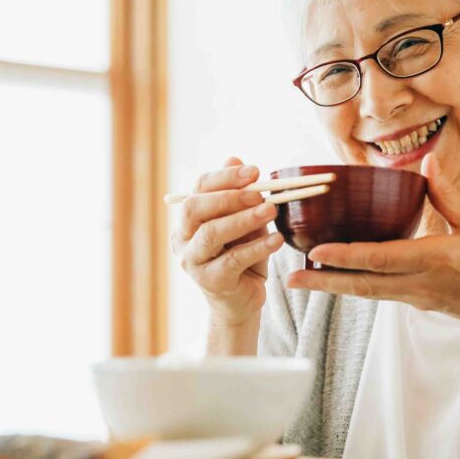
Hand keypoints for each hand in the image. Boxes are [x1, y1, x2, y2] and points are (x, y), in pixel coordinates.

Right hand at [171, 157, 285, 326]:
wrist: (242, 300)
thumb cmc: (243, 256)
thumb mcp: (244, 222)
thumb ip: (240, 195)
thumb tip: (235, 157)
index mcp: (188, 219)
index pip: (198, 188)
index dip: (225, 176)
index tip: (255, 171)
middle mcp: (182, 238)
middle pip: (195, 208)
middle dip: (229, 196)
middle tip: (260, 192)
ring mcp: (192, 262)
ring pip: (212, 234)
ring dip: (243, 219)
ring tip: (271, 209)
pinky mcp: (210, 281)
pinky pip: (233, 260)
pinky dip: (257, 247)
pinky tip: (276, 239)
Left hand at [286, 153, 459, 336]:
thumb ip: (446, 195)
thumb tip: (425, 161)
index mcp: (435, 260)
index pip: (381, 259)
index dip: (346, 257)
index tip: (316, 252)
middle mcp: (419, 283)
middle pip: (362, 285)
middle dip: (323, 283)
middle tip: (289, 279)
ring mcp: (415, 298)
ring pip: (366, 293)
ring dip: (332, 286)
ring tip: (301, 279)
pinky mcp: (416, 304)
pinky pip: (378, 293)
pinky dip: (354, 285)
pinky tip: (335, 277)